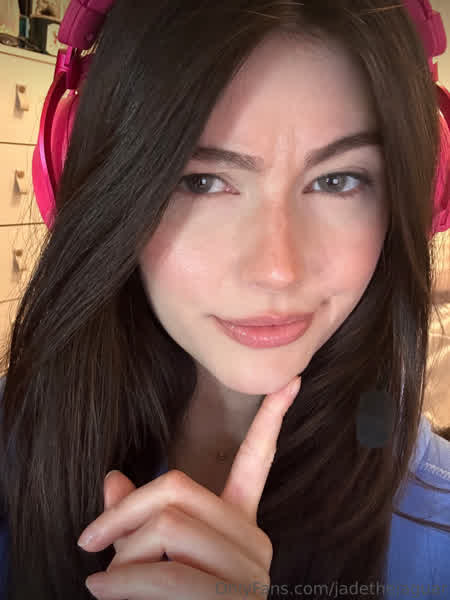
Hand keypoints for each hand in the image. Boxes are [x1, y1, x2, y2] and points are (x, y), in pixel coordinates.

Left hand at [77, 376, 301, 598]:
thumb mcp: (148, 558)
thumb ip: (136, 520)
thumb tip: (112, 478)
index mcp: (239, 524)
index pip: (259, 459)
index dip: (274, 418)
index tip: (292, 378)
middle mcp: (253, 543)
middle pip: (177, 490)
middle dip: (123, 514)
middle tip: (92, 541)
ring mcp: (248, 576)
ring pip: (167, 527)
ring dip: (120, 556)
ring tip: (104, 581)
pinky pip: (167, 575)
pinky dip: (121, 581)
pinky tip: (101, 588)